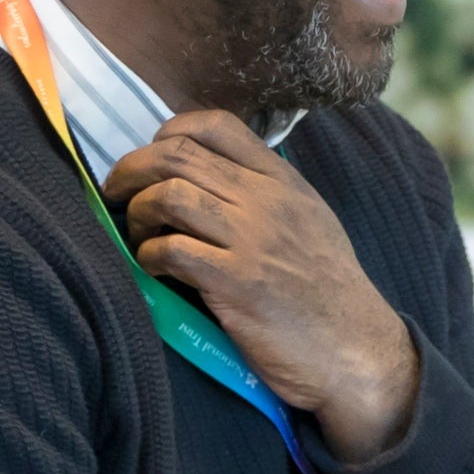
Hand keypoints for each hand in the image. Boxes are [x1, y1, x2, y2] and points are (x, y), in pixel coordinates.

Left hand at [103, 111, 419, 462]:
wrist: (355, 349)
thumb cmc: (328, 292)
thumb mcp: (311, 222)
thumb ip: (268, 195)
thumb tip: (211, 181)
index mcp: (284, 181)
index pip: (216, 125)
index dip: (169, 133)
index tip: (153, 159)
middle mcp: (267, 201)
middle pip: (177, 155)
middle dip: (131, 170)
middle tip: (117, 193)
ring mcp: (252, 240)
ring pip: (167, 195)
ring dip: (137, 213)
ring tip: (138, 236)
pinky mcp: (236, 282)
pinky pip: (170, 250)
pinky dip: (148, 256)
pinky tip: (154, 269)